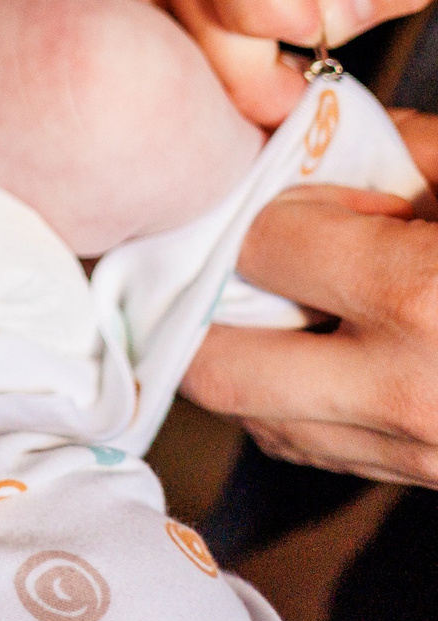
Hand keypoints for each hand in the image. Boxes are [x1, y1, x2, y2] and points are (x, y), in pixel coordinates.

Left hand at [185, 110, 437, 484]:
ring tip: (277, 292)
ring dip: (242, 351)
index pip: (256, 247)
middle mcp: (402, 391)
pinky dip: (290, 395)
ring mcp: (416, 454)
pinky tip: (321, 341)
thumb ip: (405, 154)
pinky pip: (309, 444)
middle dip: (206, 299)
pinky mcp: (428, 484)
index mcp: (422, 299)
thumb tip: (314, 136)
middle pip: (215, 363)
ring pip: (254, 416)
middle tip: (236, 247)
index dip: (258, 205)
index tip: (276, 184)